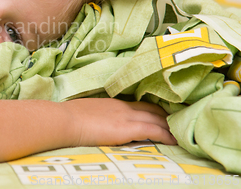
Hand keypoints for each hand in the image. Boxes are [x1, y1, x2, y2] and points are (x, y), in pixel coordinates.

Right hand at [62, 98, 176, 146]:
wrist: (64, 120)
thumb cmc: (68, 118)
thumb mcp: (87, 113)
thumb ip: (98, 116)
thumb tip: (98, 123)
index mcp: (113, 103)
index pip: (141, 104)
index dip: (155, 110)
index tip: (164, 116)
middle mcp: (123, 107)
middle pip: (153, 109)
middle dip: (167, 117)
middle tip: (179, 124)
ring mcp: (126, 116)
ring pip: (157, 118)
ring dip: (170, 126)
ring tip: (181, 134)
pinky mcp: (127, 128)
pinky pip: (154, 130)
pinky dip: (166, 135)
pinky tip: (174, 141)